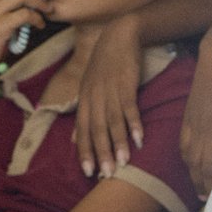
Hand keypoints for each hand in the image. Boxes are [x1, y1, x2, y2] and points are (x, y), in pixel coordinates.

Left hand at [74, 14, 142, 178]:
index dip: (84, 151)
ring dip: (118, 143)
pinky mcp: (126, 85)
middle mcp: (94, 98)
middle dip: (101, 154)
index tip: (87, 172)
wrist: (118, 37)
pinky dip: (134, 123)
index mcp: (84, 101)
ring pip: (112, 122)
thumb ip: (82, 116)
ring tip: (123, 163)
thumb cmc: (104, 67)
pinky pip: (129, 107)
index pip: (82, 131)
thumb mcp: (88, 90)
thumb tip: (72, 139)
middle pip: (96, 130)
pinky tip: (139, 139)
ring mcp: (109, 92)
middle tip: (106, 175)